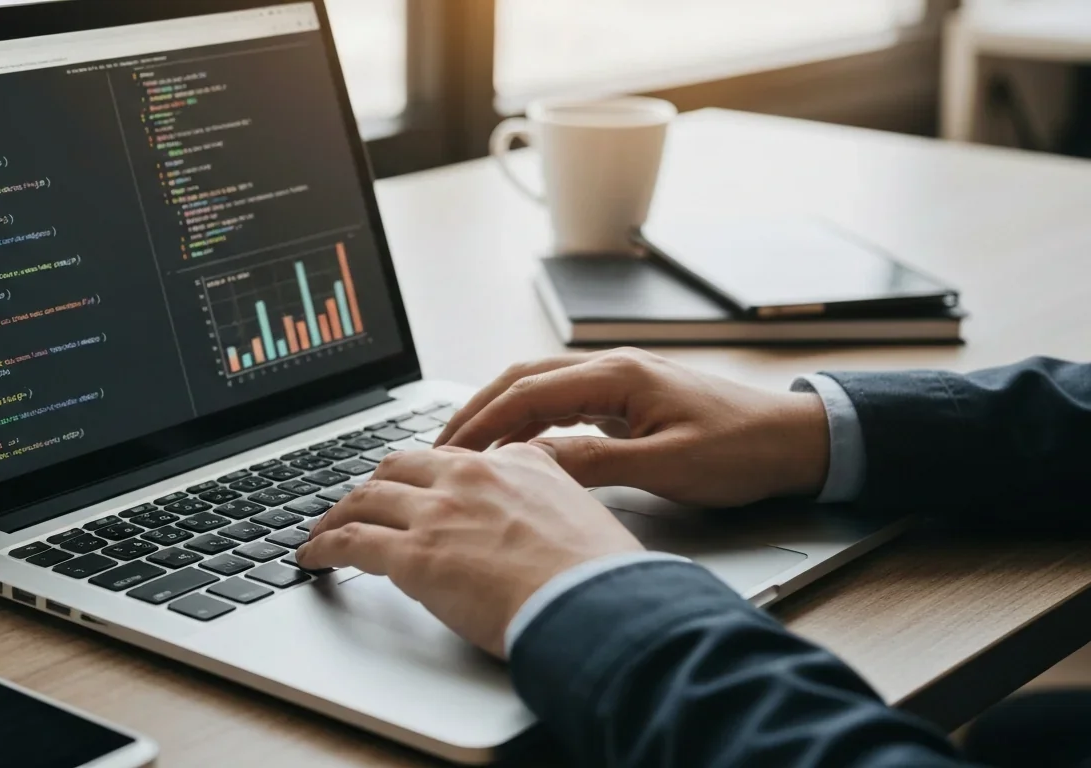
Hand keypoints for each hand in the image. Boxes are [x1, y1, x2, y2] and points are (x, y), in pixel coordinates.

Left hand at [297, 444, 642, 657]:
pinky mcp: (413, 554)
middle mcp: (472, 477)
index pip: (455, 459)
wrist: (596, 605)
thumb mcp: (586, 515)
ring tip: (325, 530)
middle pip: (400, 466)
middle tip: (361, 504)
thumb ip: (554, 503)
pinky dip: (322, 547)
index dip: (427, 476)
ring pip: (366, 498)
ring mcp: (439, 512)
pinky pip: (350, 541)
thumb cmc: (600, 578)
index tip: (417, 490)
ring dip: (339, 514)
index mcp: (516, 463)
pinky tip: (312, 558)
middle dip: (375, 485)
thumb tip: (541, 520)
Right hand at [436, 349, 830, 507]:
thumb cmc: (742, 451)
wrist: (795, 441)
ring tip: (466, 448)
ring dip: (499, 412)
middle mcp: (612, 367)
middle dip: (475, 411)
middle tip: (440, 447)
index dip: (481, 423)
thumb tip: (533, 464)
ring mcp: (620, 379)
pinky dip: (529, 420)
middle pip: (522, 379)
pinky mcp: (629, 398)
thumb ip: (595, 462)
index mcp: (617, 375)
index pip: (526, 394)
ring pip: (539, 387)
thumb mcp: (666, 466)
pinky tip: (517, 446)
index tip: (447, 452)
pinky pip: (563, 401)